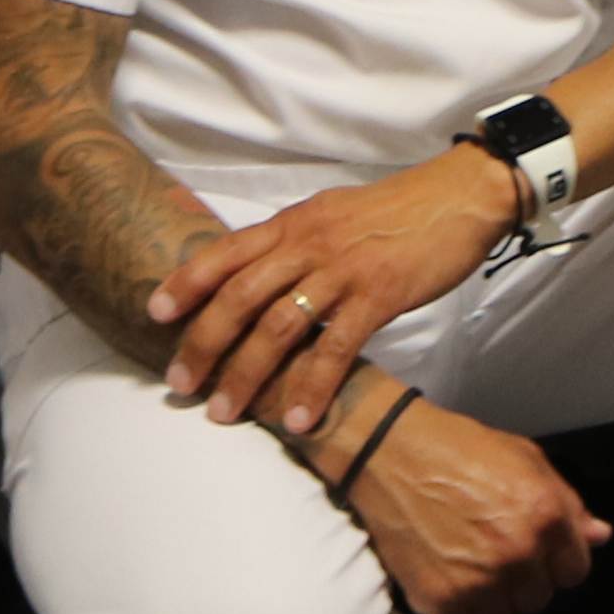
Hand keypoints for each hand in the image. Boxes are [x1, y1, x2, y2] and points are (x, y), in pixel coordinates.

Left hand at [154, 145, 525, 430]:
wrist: (459, 196)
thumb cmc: (396, 211)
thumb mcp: (332, 215)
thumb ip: (294, 243)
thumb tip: (257, 274)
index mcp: (294, 223)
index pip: (226, 251)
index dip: (186, 282)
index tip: (154, 314)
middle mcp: (309, 244)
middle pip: (240, 295)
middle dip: (204, 343)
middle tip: (180, 385)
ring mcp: (342, 270)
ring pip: (279, 325)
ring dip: (247, 373)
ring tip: (225, 412)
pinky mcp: (378, 294)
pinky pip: (336, 346)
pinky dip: (312, 384)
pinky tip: (298, 417)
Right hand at [325, 393, 609, 613]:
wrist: (388, 453)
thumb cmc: (459, 448)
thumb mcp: (524, 459)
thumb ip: (566, 503)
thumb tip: (600, 536)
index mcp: (545, 514)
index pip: (575, 571)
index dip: (555, 562)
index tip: (533, 552)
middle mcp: (518, 552)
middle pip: (538, 599)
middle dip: (521, 581)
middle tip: (490, 552)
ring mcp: (479, 581)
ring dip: (489, 600)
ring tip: (465, 564)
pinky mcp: (440, 601)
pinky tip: (446, 582)